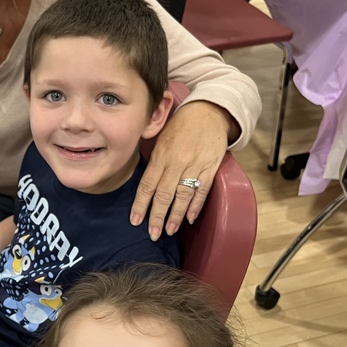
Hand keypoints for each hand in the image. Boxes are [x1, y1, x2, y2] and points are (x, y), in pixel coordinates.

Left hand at [130, 101, 233, 238]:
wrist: (208, 112)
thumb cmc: (181, 126)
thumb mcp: (161, 138)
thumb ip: (154, 161)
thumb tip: (145, 184)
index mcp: (161, 156)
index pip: (147, 185)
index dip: (140, 205)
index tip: (135, 221)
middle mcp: (176, 162)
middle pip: (164, 194)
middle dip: (157, 216)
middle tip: (152, 234)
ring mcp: (194, 165)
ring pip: (183, 195)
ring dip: (175, 215)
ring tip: (169, 231)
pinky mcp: (210, 166)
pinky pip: (203, 189)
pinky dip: (196, 205)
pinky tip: (189, 218)